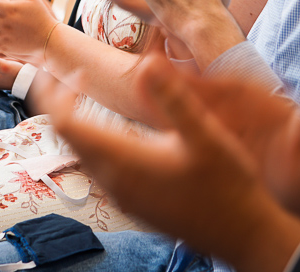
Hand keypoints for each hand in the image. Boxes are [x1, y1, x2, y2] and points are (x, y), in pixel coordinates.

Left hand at [43, 52, 299, 257]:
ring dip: (76, 120)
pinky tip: (114, 127)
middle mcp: (112, 181)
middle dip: (60, 101)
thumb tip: (147, 63)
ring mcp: (120, 196)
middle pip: (66, 137)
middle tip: (69, 71)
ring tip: (84, 91)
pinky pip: (97, 166)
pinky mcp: (131, 203)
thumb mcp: (205, 135)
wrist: (245, 236)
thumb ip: (173, 99)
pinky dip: (93, 139)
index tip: (58, 67)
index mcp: (122, 161)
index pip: (64, 122)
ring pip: (80, 152)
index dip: (53, 92)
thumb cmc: (229, 187)